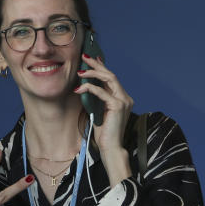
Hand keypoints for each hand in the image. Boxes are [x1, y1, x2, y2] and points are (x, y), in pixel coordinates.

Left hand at [75, 54, 133, 182]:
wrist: (111, 148)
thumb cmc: (104, 133)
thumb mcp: (99, 112)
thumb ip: (97, 100)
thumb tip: (86, 87)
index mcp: (123, 98)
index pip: (111, 78)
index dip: (102, 67)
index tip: (92, 59)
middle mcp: (126, 98)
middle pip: (111, 75)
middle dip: (97, 65)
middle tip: (84, 57)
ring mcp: (123, 101)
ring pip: (109, 79)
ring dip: (93, 73)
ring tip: (80, 71)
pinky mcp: (117, 106)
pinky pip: (102, 92)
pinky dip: (89, 88)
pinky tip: (79, 89)